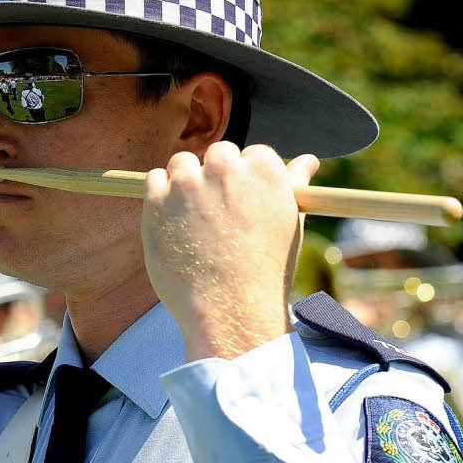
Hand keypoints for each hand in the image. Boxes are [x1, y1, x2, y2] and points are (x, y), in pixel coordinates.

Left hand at [141, 142, 319, 360]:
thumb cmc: (266, 268)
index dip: (246, 180)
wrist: (231, 308)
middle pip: (216, 154)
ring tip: (195, 221)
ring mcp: (188, 183)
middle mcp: (225, 168)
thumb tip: (308, 160)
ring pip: (182, 163)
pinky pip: (154, 179)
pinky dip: (160, 195)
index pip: (251, 154)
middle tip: (218, 215)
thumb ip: (295, 184)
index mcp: (264, 169)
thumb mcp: (290, 222)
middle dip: (216, 177)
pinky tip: (173, 222)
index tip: (243, 204)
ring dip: (185, 183)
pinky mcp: (157, 200)